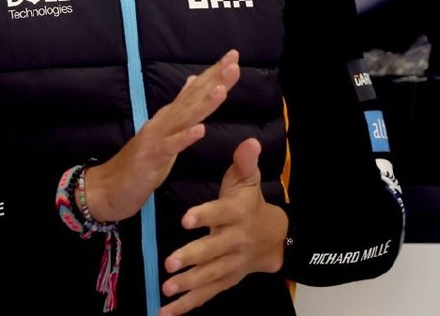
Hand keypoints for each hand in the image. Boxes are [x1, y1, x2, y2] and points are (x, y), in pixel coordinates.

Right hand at [83, 49, 240, 223]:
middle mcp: (163, 121)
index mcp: (170, 116)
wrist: (107, 187)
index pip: (195, 90)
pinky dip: (185, 137)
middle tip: (234, 62)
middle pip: (193, 97)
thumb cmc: (140, 162)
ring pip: (184, 118)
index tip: (233, 56)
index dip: (214, 73)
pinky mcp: (151, 157)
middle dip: (214, 80)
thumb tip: (193, 81)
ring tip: (222, 90)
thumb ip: (180, 108)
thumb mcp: (165, 132)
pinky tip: (200, 130)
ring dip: (204, 103)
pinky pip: (170, 146)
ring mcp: (156, 137)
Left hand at [158, 138, 287, 315]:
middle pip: (213, 250)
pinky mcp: (225, 281)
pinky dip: (187, 305)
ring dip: (188, 284)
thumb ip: (244, 162)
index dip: (204, 216)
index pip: (220, 214)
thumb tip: (249, 141)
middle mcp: (234, 241)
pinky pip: (206, 295)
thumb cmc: (249, 204)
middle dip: (192, 257)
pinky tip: (166, 312)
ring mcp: (230, 264)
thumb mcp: (247, 181)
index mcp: (236, 214)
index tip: (185, 218)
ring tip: (167, 287)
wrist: (273, 238)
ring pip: (210, 276)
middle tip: (169, 262)